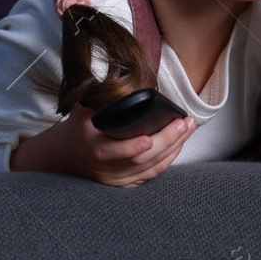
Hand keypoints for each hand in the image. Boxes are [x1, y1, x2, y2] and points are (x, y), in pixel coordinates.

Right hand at [12, 101, 196, 186]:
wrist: (72, 155)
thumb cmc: (82, 127)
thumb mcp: (81, 111)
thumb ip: (93, 97)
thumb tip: (112, 76)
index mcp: (93, 148)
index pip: (112, 152)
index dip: (131, 148)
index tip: (148, 138)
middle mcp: (106, 167)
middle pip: (141, 160)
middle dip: (165, 141)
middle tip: (183, 123)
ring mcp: (119, 178)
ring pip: (151, 167)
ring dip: (174, 148)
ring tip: (188, 127)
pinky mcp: (128, 183)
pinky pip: (153, 174)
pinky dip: (169, 159)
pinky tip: (180, 143)